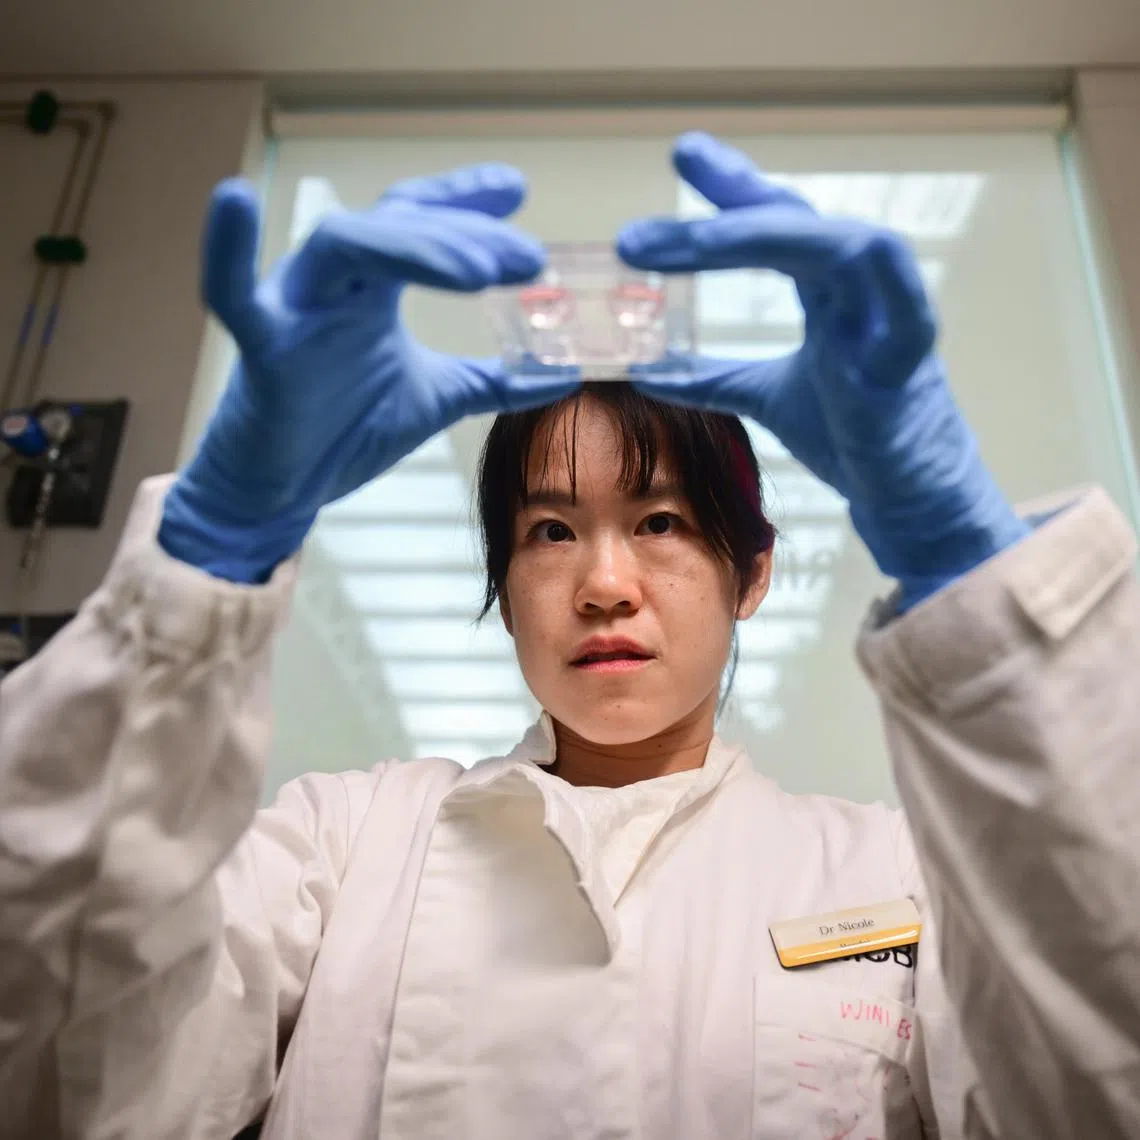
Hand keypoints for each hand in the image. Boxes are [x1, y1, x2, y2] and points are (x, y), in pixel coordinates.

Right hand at [160, 165, 578, 582]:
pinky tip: (235, 199)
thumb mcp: (438, 398)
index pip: (422, 222)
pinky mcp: (261, 346)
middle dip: (467, 236)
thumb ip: (496, 381)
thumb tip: (566, 373)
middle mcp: (337, 284)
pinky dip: (226, 251)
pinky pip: (232, 293)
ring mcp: (297, 308)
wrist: (285, 491)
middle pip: (400, 226)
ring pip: (345, 244)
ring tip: (480, 270)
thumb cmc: (346, 433)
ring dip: (414, 247)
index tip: (517, 190)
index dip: (465, 201)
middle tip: (530, 257)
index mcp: (375, 290)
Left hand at [617, 132, 1027, 610]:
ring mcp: (887, 320)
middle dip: (729, 204)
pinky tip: (815, 261)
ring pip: (847, 246)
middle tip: (647, 226)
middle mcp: (858, 290)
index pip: (775, 222)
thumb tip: (643, 370)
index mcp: (826, 290)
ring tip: (695, 243)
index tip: (684, 155)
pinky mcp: (909, 363)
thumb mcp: (764, 396)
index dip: (731, 188)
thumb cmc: (848, 435)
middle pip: (798, 221)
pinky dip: (868, 283)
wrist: (905, 495)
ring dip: (770, 235)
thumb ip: (711, 376)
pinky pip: (903, 311)